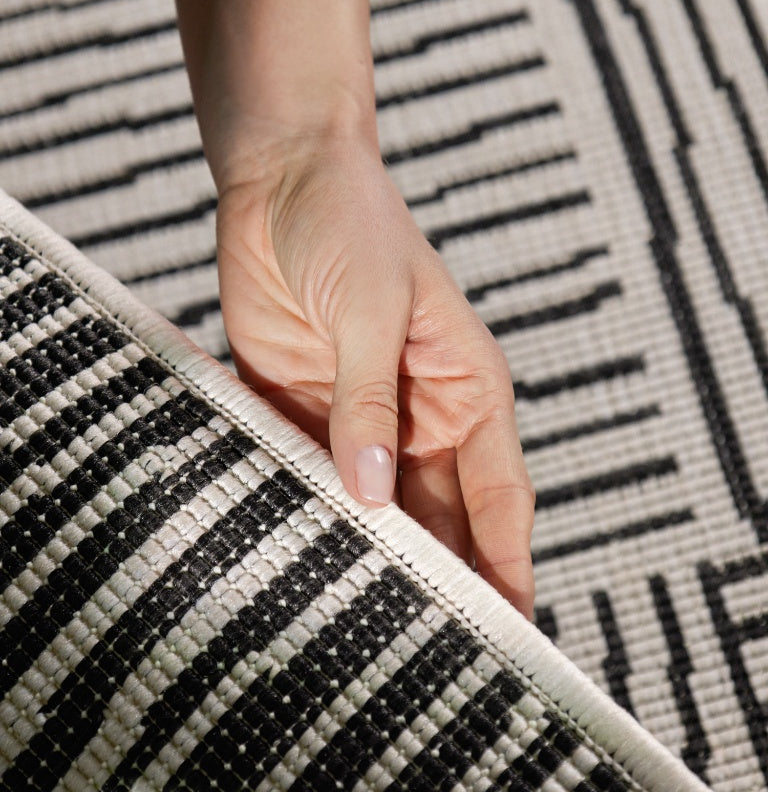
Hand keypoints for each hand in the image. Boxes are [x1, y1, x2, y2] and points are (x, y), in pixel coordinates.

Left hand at [216, 133, 534, 616]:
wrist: (280, 176)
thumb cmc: (352, 219)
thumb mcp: (376, 309)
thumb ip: (370, 402)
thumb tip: (374, 493)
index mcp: (465, 387)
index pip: (498, 493)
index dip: (506, 562)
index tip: (510, 631)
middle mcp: (416, 411)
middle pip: (435, 515)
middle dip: (434, 576)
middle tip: (421, 649)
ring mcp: (355, 415)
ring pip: (369, 506)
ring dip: (363, 553)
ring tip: (351, 618)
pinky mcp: (296, 407)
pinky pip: (302, 473)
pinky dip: (300, 512)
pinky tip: (289, 552)